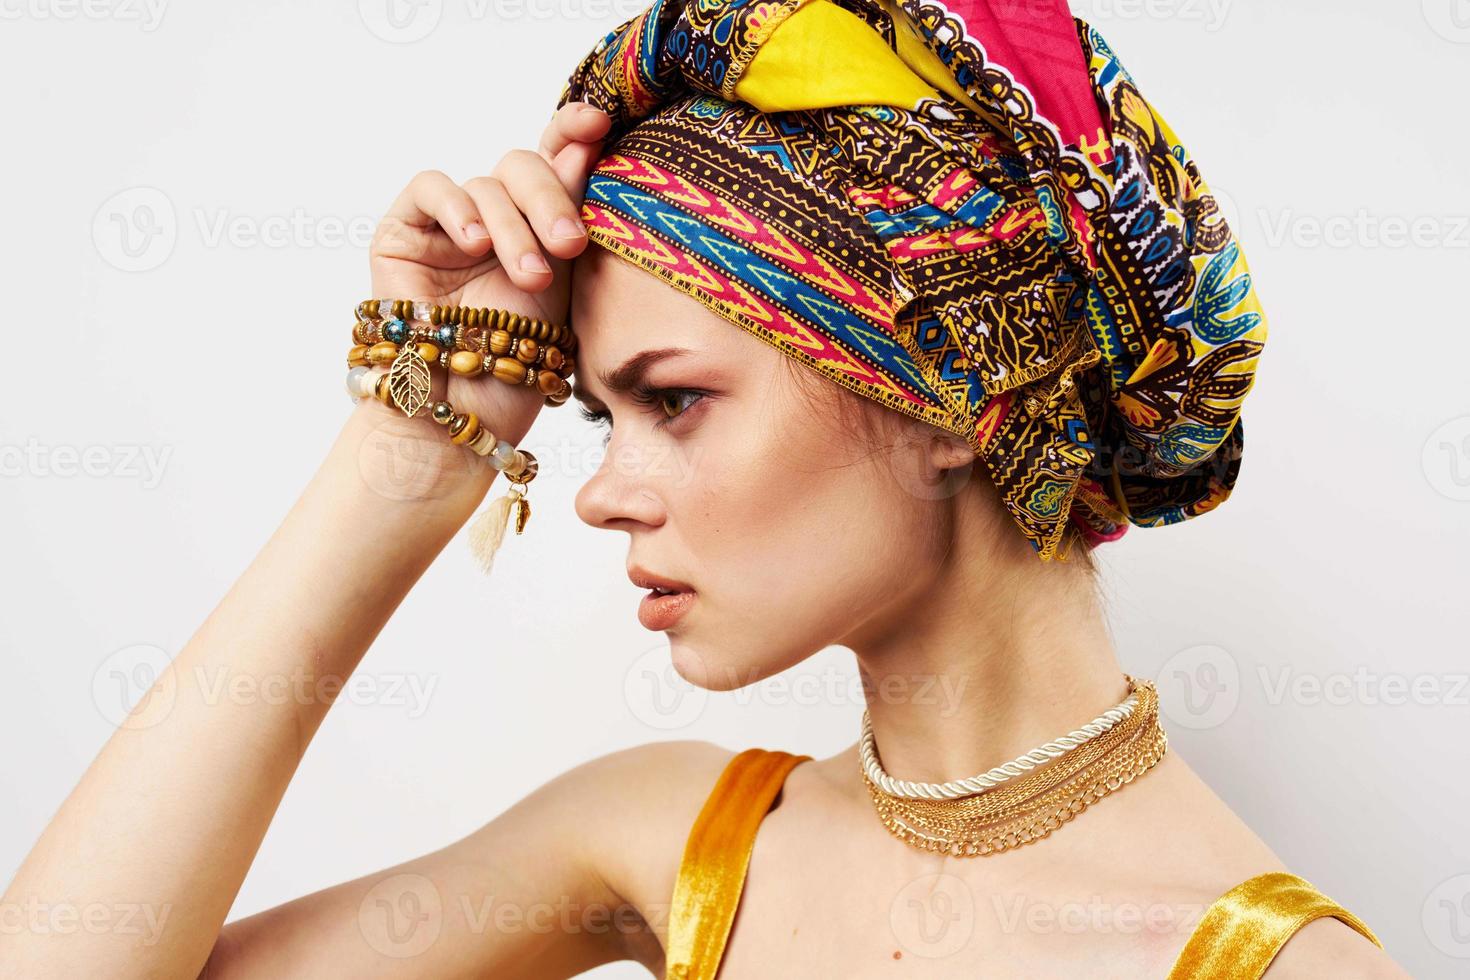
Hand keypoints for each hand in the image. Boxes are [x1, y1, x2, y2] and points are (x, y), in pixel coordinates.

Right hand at [366, 102, 610, 447]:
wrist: (471, 406)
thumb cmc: (523, 354)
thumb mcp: (565, 276)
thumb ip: (573, 207)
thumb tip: (590, 135)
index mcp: (539, 218)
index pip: (555, 155)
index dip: (572, 130)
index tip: (600, 123)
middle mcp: (496, 213)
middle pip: (524, 166)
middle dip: (552, 200)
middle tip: (570, 246)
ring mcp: (450, 220)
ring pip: (487, 185)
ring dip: (513, 229)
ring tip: (529, 279)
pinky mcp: (405, 229)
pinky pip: (431, 188)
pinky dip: (456, 208)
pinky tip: (474, 244)